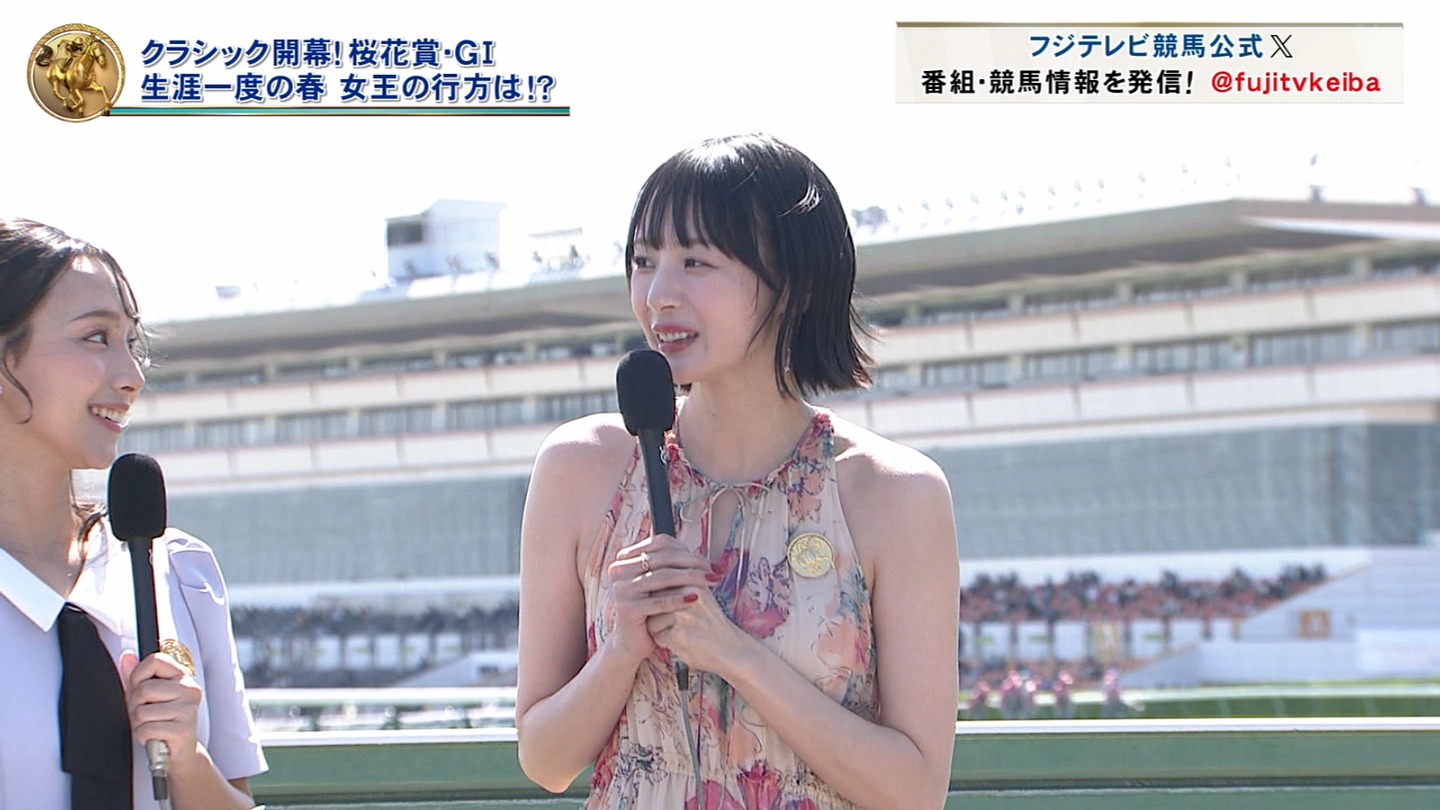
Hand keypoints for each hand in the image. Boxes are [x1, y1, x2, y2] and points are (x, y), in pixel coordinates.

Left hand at [119, 650, 202, 768]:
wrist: (180, 753)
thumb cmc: (163, 722)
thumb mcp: (148, 696)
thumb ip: (137, 675)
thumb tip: (127, 656)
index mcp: (181, 676)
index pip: (155, 660)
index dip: (138, 675)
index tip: (140, 688)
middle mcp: (189, 689)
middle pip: (144, 689)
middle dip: (135, 706)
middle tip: (143, 715)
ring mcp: (188, 709)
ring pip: (143, 712)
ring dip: (138, 724)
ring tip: (150, 726)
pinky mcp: (184, 730)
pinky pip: (147, 729)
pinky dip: (143, 736)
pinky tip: (153, 737)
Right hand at [606, 534, 712, 664]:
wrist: (632, 642)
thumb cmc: (650, 610)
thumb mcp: (659, 585)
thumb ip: (672, 566)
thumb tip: (701, 555)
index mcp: (626, 559)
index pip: (660, 544)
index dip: (688, 551)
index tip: (710, 562)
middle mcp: (619, 570)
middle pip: (663, 559)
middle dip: (693, 563)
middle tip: (715, 570)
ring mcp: (621, 589)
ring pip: (661, 578)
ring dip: (690, 578)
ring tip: (711, 581)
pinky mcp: (627, 609)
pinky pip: (658, 602)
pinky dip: (678, 599)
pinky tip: (696, 598)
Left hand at [645, 582, 749, 676]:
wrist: (731, 649)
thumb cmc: (709, 621)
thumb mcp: (700, 594)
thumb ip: (679, 582)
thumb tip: (650, 571)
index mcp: (693, 580)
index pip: (659, 586)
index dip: (663, 601)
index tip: (680, 610)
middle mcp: (688, 594)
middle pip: (652, 601)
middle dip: (658, 614)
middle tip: (681, 622)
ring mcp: (684, 614)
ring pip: (651, 621)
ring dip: (660, 630)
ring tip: (682, 632)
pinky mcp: (679, 634)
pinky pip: (657, 637)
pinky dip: (665, 642)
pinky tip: (682, 642)